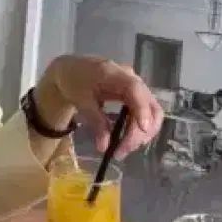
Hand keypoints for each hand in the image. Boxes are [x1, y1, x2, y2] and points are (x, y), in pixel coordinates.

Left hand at [34, 56, 162, 158]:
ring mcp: (135, 89)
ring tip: (121, 151)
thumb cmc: (74, 81)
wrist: (70, 70)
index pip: (136, 89)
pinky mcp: (134, 97)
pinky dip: (137, 130)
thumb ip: (96, 122)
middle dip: (140, 132)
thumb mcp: (81, 101)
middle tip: (122, 151)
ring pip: (151, 113)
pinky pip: (143, 115)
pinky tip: (125, 142)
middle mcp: (132, 79)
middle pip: (150, 106)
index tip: (143, 129)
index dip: (142, 109)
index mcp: (116, 74)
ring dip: (140, 135)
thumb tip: (104, 147)